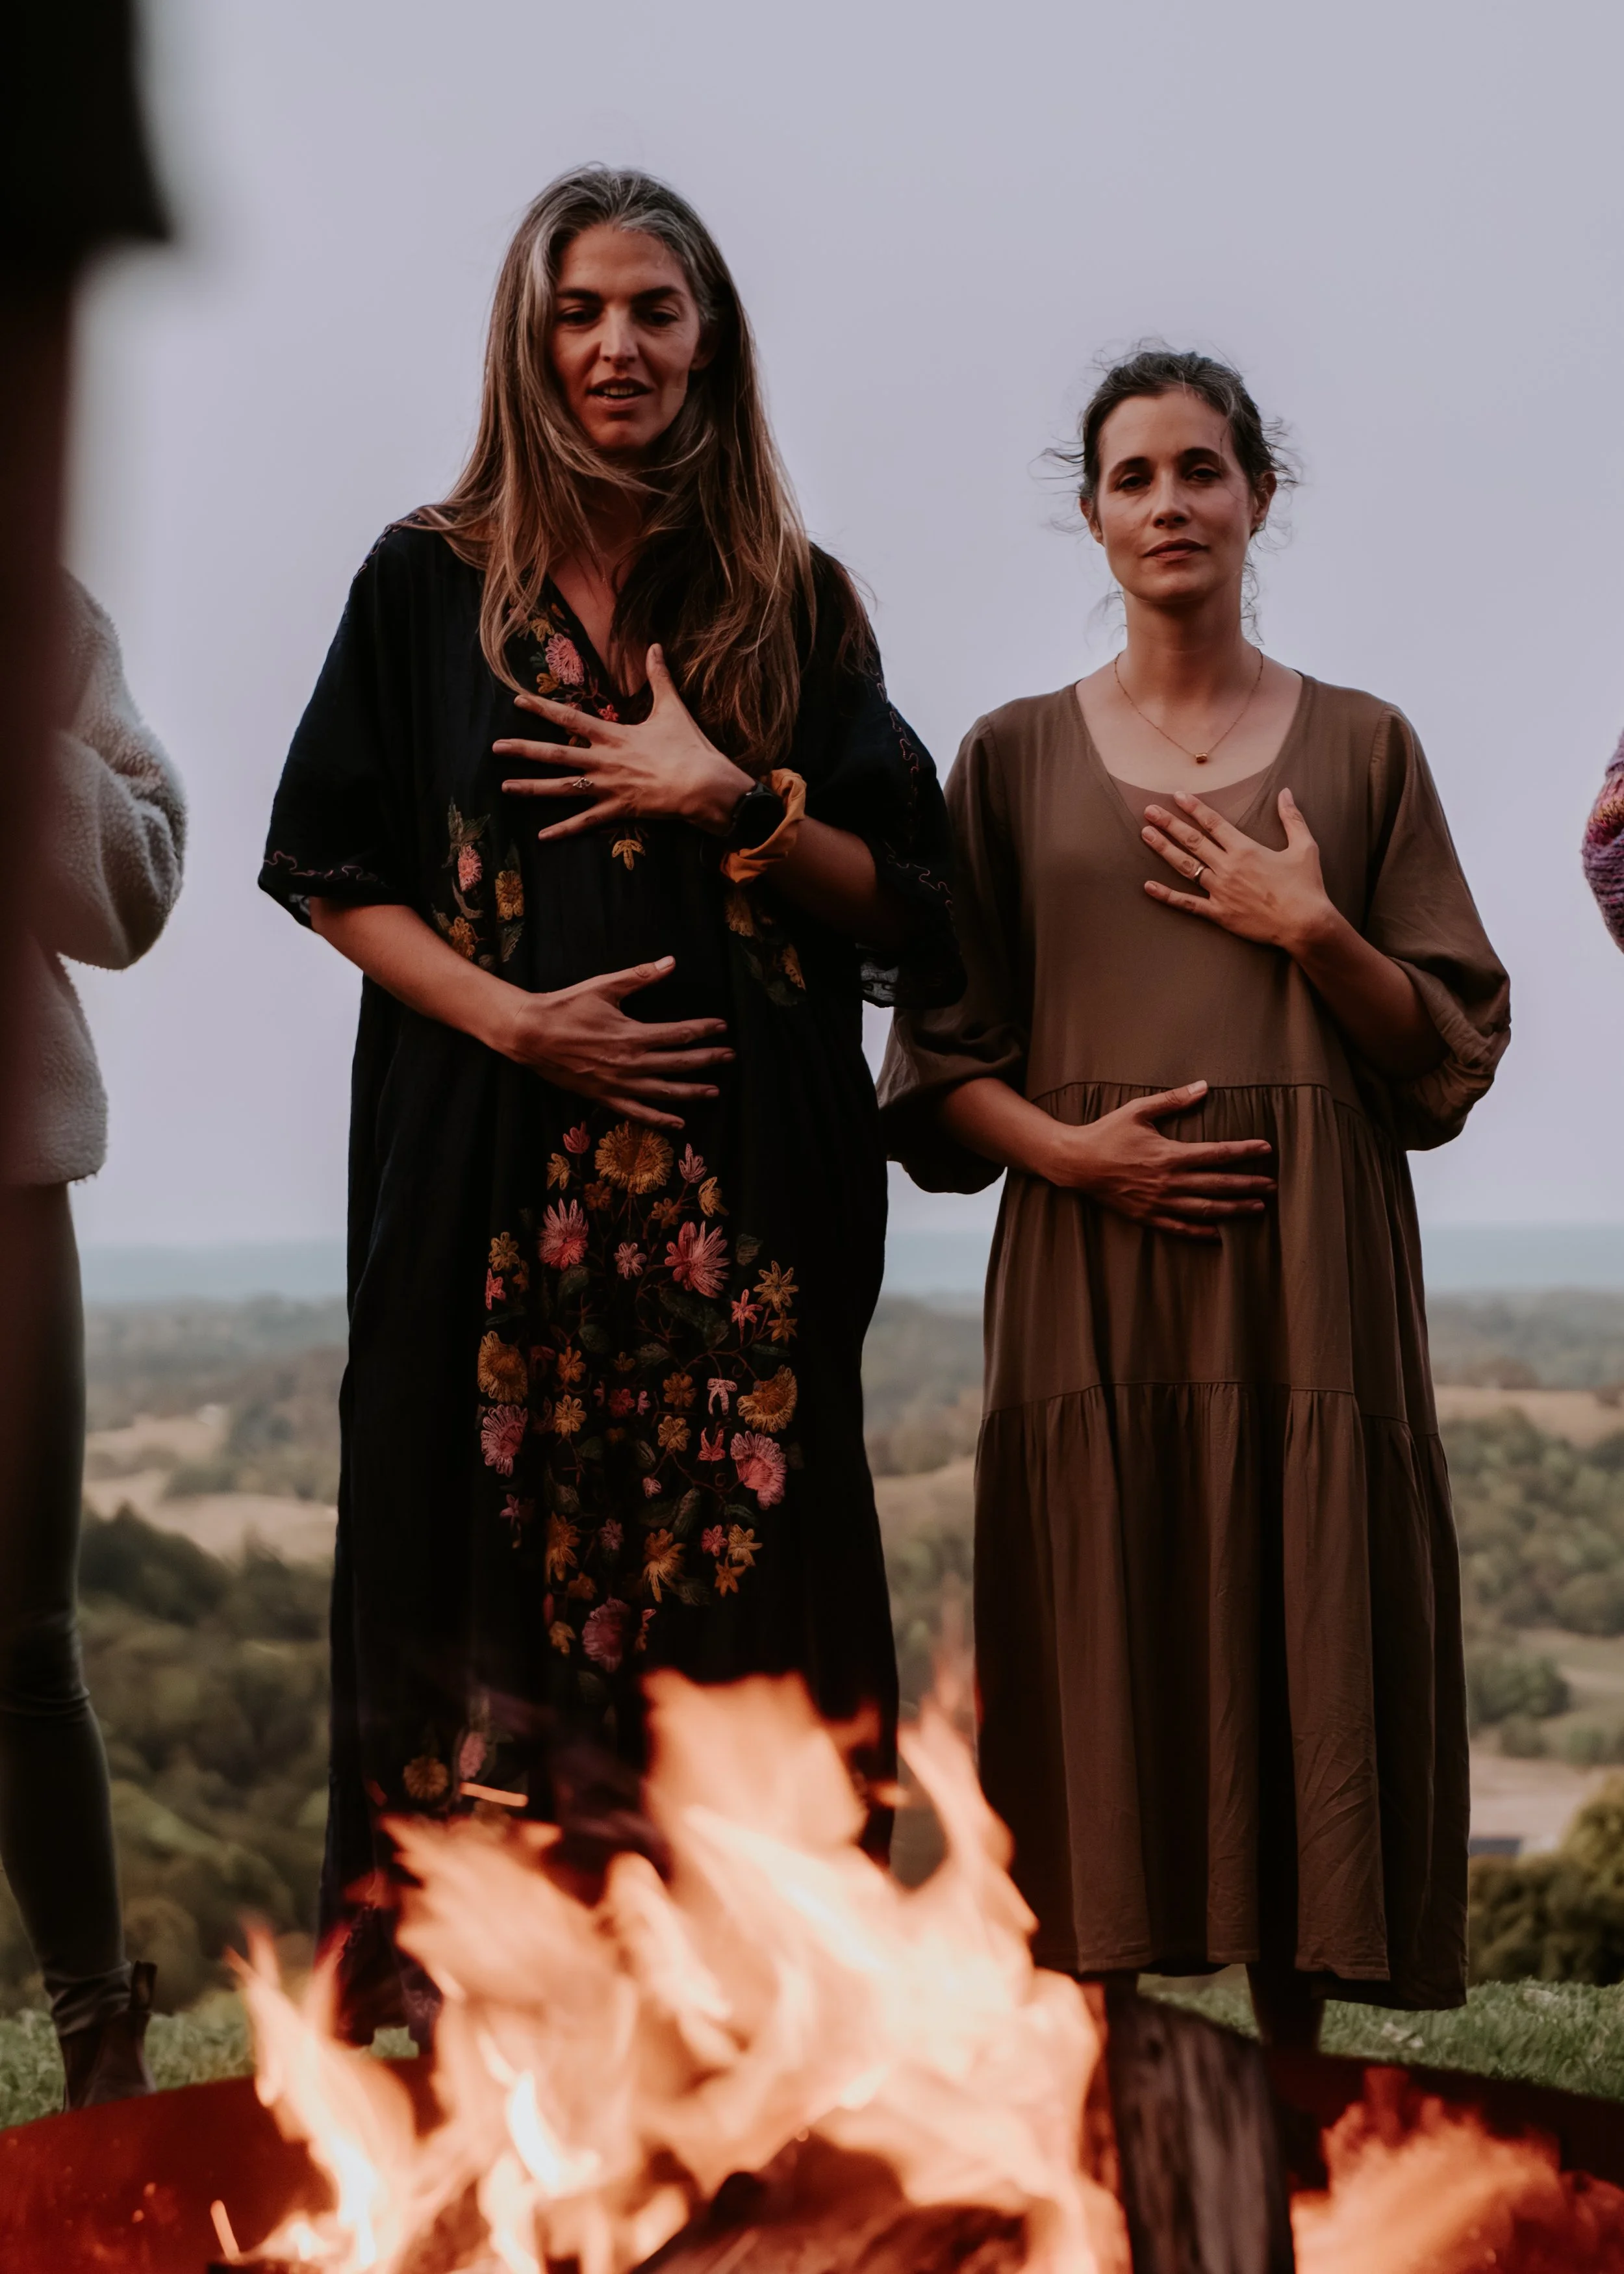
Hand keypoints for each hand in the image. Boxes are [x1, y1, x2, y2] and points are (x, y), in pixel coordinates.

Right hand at [492, 953, 731, 1130]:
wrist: (529, 1034)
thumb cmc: (565, 1007)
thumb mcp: (604, 987)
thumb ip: (640, 976)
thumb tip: (671, 962)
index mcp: (632, 1035)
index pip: (678, 1033)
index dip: (703, 1030)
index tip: (723, 1027)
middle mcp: (630, 1064)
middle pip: (679, 1064)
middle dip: (707, 1059)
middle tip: (730, 1057)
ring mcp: (618, 1084)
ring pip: (664, 1092)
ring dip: (691, 1092)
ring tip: (714, 1090)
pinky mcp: (604, 1097)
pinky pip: (637, 1113)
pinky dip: (659, 1120)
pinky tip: (678, 1122)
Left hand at [494, 645, 752, 843]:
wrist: (703, 785)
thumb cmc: (689, 747)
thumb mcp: (672, 708)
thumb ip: (659, 676)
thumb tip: (654, 645)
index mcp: (613, 735)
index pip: (569, 717)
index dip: (542, 708)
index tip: (517, 701)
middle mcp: (603, 761)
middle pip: (555, 754)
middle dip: (523, 750)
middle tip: (495, 748)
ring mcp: (608, 788)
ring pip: (562, 789)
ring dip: (532, 788)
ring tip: (505, 788)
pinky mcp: (618, 810)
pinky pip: (586, 822)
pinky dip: (564, 830)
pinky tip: (542, 835)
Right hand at [1043, 1081, 1273, 1241]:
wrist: (1075, 1163)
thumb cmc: (1107, 1133)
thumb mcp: (1139, 1110)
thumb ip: (1174, 1100)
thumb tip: (1204, 1086)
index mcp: (1170, 1155)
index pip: (1217, 1153)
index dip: (1244, 1151)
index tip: (1266, 1148)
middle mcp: (1169, 1182)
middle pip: (1218, 1185)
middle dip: (1248, 1185)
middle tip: (1272, 1186)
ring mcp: (1158, 1202)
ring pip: (1205, 1209)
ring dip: (1233, 1209)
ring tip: (1256, 1208)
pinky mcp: (1146, 1216)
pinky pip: (1179, 1228)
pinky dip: (1200, 1231)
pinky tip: (1218, 1233)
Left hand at [1141, 788, 1335, 956]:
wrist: (1305, 924)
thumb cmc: (1306, 886)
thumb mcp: (1304, 847)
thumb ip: (1292, 818)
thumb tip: (1285, 792)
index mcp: (1245, 849)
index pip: (1213, 823)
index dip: (1193, 808)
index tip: (1177, 796)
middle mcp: (1228, 867)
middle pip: (1192, 840)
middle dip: (1169, 823)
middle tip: (1150, 811)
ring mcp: (1220, 890)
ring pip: (1185, 866)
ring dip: (1164, 849)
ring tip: (1145, 834)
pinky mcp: (1218, 913)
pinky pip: (1187, 903)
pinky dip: (1166, 895)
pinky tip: (1148, 887)